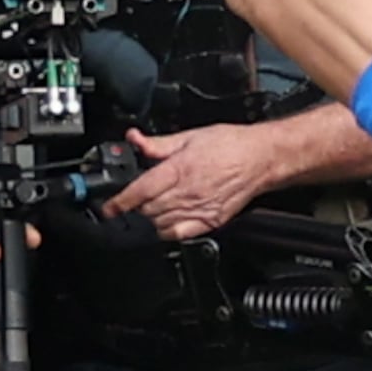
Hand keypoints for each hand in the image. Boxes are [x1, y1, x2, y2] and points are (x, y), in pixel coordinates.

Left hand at [101, 124, 281, 241]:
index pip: (140, 190)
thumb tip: (135, 139)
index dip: (119, 202)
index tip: (109, 208)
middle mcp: (188, 191)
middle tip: (138, 199)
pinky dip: (168, 231)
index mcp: (179, 168)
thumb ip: (159, 143)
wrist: (262, 158)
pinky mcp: (211, 220)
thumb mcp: (191, 136)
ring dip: (151, 219)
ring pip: (160, 223)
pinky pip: (180, 234)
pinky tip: (167, 222)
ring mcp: (199, 208)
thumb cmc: (231, 144)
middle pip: (147, 209)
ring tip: (154, 208)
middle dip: (137, 206)